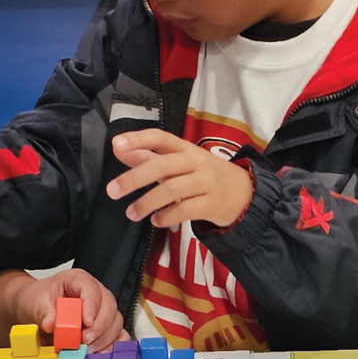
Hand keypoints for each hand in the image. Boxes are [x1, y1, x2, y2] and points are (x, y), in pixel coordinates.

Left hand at [13, 269, 126, 351]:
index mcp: (77, 280)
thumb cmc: (39, 300)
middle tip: (84, 341)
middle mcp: (94, 293)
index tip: (86, 322)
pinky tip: (99, 353)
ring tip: (86, 350)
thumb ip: (43, 312)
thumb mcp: (35, 303)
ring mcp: (101, 310)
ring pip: (115, 322)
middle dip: (99, 327)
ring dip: (103, 339)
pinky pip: (118, 335)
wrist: (36, 310)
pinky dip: (112, 345)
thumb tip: (50, 323)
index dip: (92, 306)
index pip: (91, 289)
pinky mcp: (105, 327)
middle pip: (108, 306)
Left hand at [107, 130, 253, 228]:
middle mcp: (196, 161)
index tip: (116, 143)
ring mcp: (206, 182)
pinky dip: (166, 216)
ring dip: (147, 203)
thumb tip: (118, 148)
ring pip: (172, 189)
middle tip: (112, 190)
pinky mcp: (213, 203)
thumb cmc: (203, 176)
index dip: (139, 139)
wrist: (245, 194)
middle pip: (162, 165)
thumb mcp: (178, 163)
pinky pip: (185, 210)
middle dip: (134, 177)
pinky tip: (155, 220)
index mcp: (185, 148)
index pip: (161, 137)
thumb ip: (148, 156)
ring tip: (131, 213)